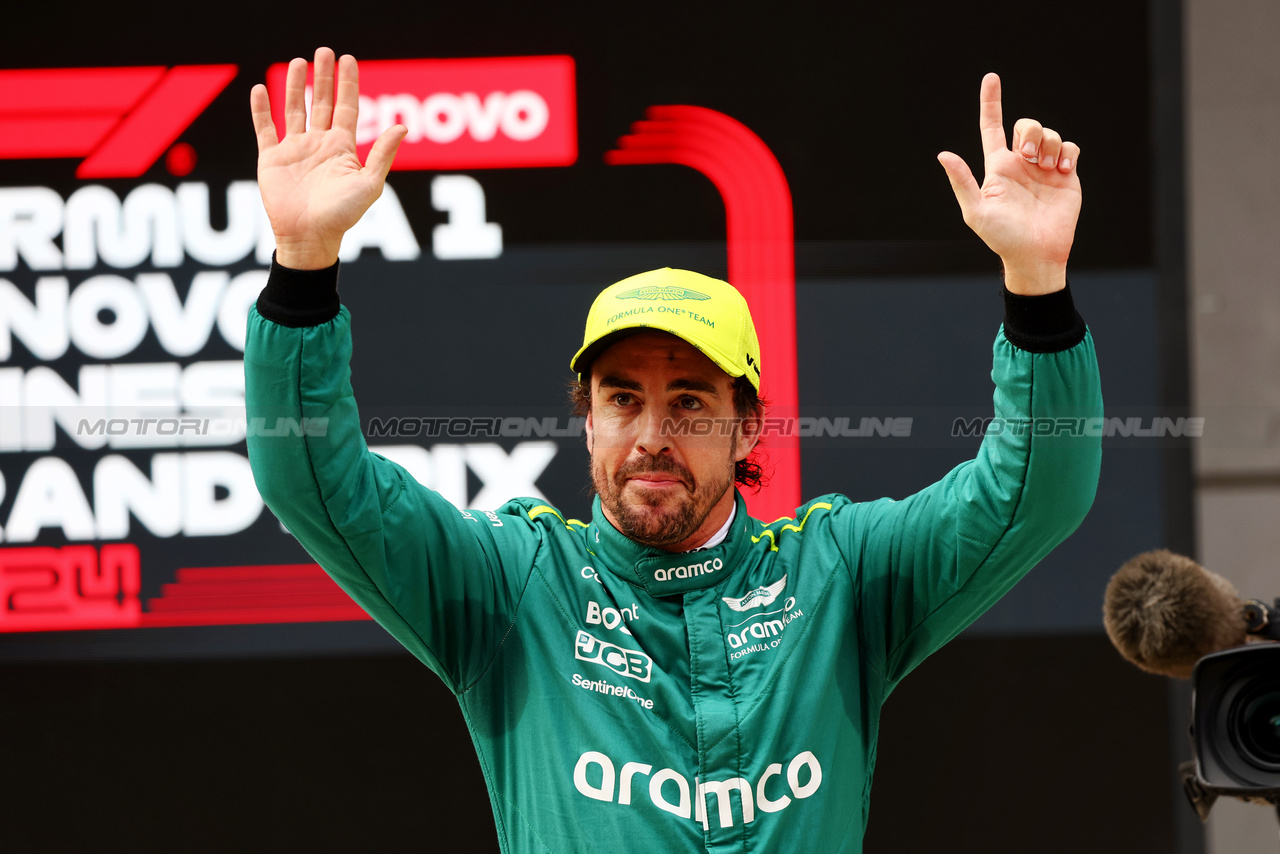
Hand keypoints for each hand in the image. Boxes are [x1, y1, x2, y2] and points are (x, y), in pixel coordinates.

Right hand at [250, 48, 406, 269]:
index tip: (348, 60)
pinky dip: (261, 109)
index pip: (346, 107)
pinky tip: (260, 89)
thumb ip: (382, 154)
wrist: (309, 237)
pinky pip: (265, 128)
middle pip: (321, 102)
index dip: (348, 84)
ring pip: (294, 109)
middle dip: (323, 77)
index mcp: (342, 148)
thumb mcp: (369, 184)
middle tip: (324, 52)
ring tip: (298, 62)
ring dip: (294, 86)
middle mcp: (318, 145)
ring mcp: (294, 150)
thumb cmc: (342, 215)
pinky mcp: (271, 158)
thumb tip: (403, 125)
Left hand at [937, 73, 1080, 295]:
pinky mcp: (1066, 174)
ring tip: (1048, 169)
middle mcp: (1020, 164)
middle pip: (1025, 125)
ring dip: (1049, 145)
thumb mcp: (976, 211)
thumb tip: (943, 155)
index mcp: (997, 167)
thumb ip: (961, 182)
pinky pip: (1070, 146)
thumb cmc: (1002, 237)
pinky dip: (1068, 151)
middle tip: (1031, 156)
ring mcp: (1044, 167)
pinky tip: (1064, 169)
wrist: (1036, 254)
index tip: (991, 78)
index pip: (991, 128)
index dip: (991, 102)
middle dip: (1030, 131)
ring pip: (1049, 133)